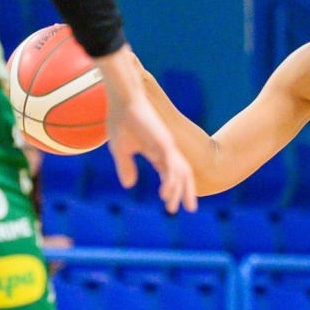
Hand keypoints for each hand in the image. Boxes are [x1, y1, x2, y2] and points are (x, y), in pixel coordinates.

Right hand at [103, 89, 198, 214]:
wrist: (123, 100)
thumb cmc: (121, 121)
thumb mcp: (120, 150)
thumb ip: (125, 167)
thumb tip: (129, 186)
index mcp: (157, 151)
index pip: (169, 173)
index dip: (172, 188)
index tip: (169, 203)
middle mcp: (167, 150)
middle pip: (182, 174)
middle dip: (186, 192)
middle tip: (189, 209)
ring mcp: (167, 146)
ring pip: (180, 173)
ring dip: (179, 191)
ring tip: (173, 207)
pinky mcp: (164, 142)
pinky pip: (171, 166)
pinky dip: (170, 181)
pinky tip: (165, 194)